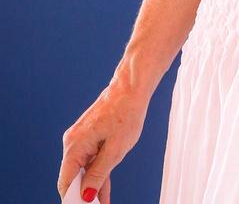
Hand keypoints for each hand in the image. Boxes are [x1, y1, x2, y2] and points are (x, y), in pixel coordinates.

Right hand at [58, 75, 149, 203]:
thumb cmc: (126, 114)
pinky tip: (103, 191)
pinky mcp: (89, 135)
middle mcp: (72, 142)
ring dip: (92, 185)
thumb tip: (86, 196)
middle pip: (73, 177)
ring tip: (103, 203)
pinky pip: (90, 159)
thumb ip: (99, 174)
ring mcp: (80, 138)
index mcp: (74, 146)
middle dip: (83, 195)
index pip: (66, 182)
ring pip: (83, 169)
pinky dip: (97, 172)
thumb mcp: (115, 150)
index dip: (73, 200)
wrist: (131, 88)